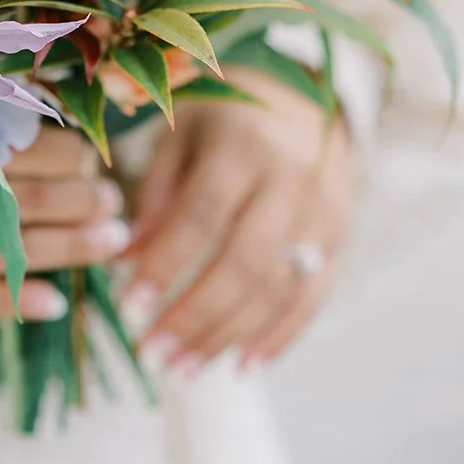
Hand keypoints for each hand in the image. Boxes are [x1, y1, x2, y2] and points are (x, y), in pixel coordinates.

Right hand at [0, 126, 129, 322]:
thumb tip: (3, 115)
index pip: (16, 152)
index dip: (63, 154)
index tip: (94, 152)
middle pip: (27, 203)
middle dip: (81, 202)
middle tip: (118, 202)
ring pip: (14, 252)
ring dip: (70, 249)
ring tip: (113, 244)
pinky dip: (19, 301)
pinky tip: (56, 304)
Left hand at [122, 69, 353, 372]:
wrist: (306, 93)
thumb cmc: (226, 113)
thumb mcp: (183, 132)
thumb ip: (156, 193)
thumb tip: (122, 260)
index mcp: (243, 142)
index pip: (202, 213)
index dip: (165, 263)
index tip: (129, 306)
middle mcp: (291, 178)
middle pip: (245, 261)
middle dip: (196, 316)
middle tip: (153, 355)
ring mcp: (323, 211)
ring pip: (279, 288)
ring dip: (229, 337)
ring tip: (182, 370)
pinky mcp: (340, 236)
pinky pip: (314, 296)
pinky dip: (280, 337)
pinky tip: (242, 366)